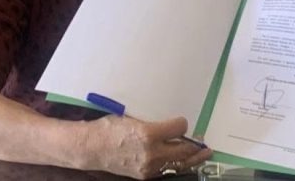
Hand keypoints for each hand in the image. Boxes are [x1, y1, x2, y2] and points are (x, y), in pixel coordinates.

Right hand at [86, 115, 211, 178]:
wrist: (90, 149)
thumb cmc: (110, 129)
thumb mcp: (134, 119)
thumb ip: (155, 123)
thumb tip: (172, 125)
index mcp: (148, 133)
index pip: (179, 128)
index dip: (183, 123)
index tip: (182, 122)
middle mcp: (151, 152)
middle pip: (183, 149)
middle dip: (195, 145)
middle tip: (202, 141)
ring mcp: (148, 166)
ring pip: (178, 163)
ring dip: (192, 158)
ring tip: (204, 154)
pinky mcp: (144, 175)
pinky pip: (167, 170)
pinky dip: (177, 164)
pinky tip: (184, 161)